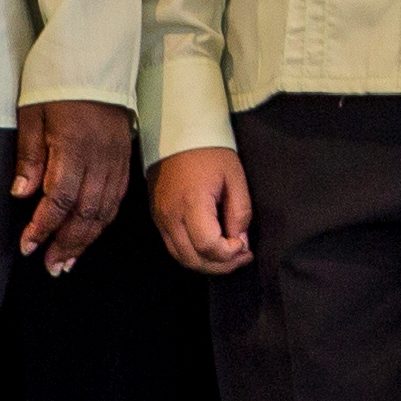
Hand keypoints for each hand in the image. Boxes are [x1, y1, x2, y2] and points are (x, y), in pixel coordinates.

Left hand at [11, 99, 137, 273]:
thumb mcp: (31, 113)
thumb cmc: (57, 82)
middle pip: (86, 213)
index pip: (59, 199)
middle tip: (51, 267)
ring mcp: (116, 159)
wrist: (96, 57)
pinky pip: (117, 198)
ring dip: (86, 240)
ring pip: (105, 210)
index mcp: (73, 147)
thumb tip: (22, 195)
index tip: (28, 246)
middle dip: (67, 244)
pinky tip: (90, 234)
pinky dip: (103, 222)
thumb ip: (29, 156)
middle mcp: (100, 158)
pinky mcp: (125, 158)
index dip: (43, 227)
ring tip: (69, 261)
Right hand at [151, 143, 251, 273]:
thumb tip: (240, 241)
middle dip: (221, 266)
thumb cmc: (211, 152)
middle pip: (193, 259)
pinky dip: (192, 254)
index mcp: (192, 203)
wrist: (178, 134)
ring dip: (206, 264)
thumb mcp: (234, 177)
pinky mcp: (156, 217)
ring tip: (228, 256)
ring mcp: (160, 218)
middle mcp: (171, 216)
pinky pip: (173, 247)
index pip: (208, 246)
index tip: (244, 245)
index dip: (229, 254)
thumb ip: (239, 212)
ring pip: (181, 258)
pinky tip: (210, 248)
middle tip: (241, 257)